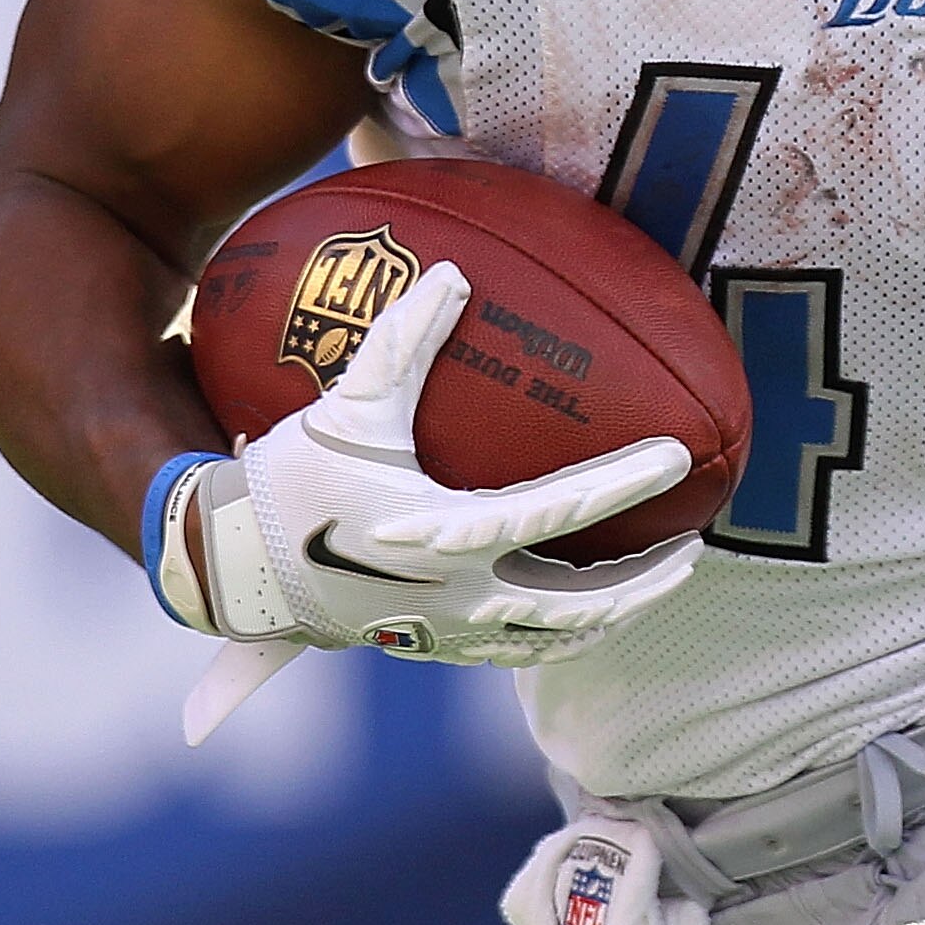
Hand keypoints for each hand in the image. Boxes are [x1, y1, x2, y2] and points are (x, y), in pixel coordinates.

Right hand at [148, 260, 698, 677]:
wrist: (229, 568)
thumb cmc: (288, 480)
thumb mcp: (345, 408)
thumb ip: (401, 340)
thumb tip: (455, 273)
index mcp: (437, 536)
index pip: (553, 514)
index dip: (620, 484)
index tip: (676, 456)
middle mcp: (449, 597)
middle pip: (575, 605)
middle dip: (644, 583)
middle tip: (695, 548)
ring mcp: (443, 634)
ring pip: (553, 640)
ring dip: (616, 616)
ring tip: (662, 582)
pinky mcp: (432, 650)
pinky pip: (519, 652)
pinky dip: (565, 634)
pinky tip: (593, 610)